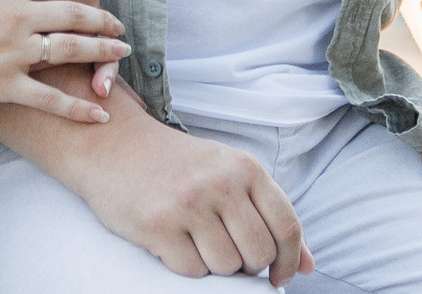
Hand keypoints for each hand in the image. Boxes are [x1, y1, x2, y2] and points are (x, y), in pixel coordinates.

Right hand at [0, 0, 128, 121]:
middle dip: (103, 19)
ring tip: (120, 56)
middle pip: (74, 13)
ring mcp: (13, 53)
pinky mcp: (5, 85)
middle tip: (119, 27)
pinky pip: (49, 99)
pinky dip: (77, 109)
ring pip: (70, 51)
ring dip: (101, 53)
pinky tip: (99, 116)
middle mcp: (18, 18)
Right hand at [66, 112, 313, 286]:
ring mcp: (188, 203)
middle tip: (228, 252)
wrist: (114, 145)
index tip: (281, 276)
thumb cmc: (177, 165)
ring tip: (197, 242)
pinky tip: (174, 243)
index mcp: (244, 167)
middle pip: (258, 254)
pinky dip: (187, 267)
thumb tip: (308, 266)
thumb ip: (269, 214)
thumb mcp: (228, 173)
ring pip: (226, 266)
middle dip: (248, 265)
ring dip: (215, 267)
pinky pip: (191, 271)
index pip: (287, 227)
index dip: (290, 261)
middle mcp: (220, 182)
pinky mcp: (157, 224)